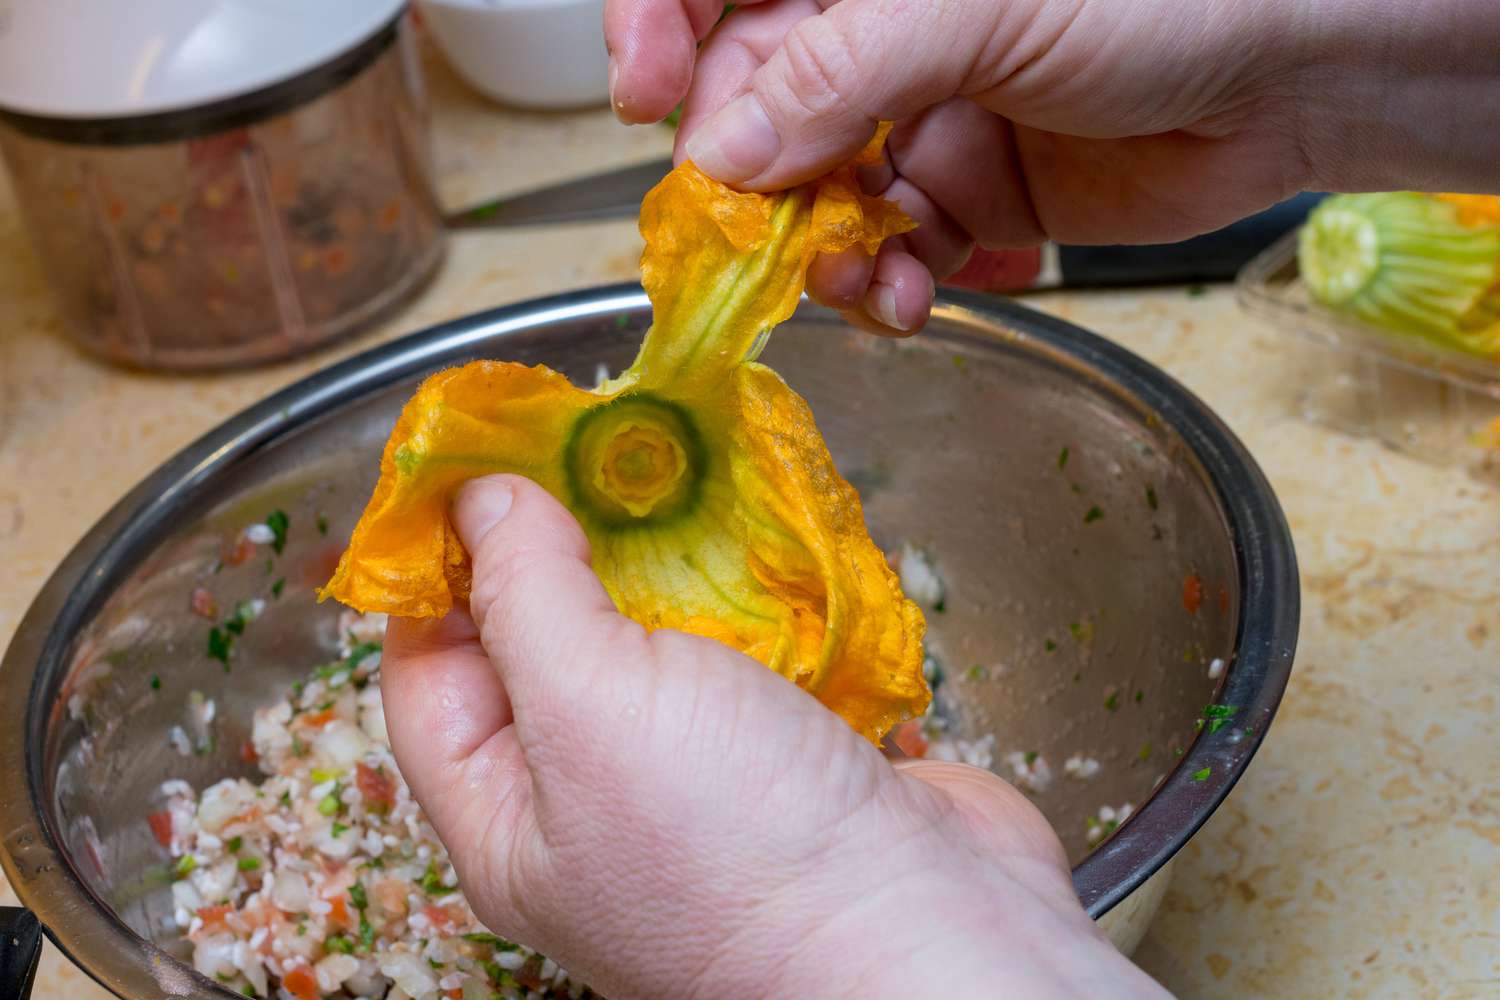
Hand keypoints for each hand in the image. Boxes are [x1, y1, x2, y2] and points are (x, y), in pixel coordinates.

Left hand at [382, 474, 1168, 997]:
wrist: (930, 938)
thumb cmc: (736, 847)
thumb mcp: (590, 708)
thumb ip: (525, 598)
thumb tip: (482, 504)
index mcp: (511, 816)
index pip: (427, 672)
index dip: (434, 568)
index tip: (465, 466)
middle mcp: (595, 799)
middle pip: (545, 646)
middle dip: (561, 547)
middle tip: (583, 448)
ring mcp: (700, 776)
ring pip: (658, 641)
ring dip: (669, 560)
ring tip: (675, 471)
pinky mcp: (792, 749)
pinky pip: (755, 650)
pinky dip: (760, 591)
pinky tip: (764, 529)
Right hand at [605, 0, 1498, 332]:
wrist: (1298, 73)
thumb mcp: (980, 7)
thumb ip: (837, 75)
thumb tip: (719, 154)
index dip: (656, 31)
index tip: (639, 99)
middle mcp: (880, 33)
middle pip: (750, 103)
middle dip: (747, 175)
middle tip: (751, 233)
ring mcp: (920, 115)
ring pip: (814, 193)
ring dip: (816, 246)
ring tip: (852, 274)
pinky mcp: (966, 195)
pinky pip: (887, 247)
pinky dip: (883, 280)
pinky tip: (903, 291)